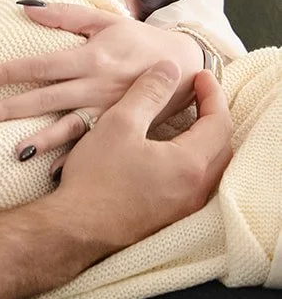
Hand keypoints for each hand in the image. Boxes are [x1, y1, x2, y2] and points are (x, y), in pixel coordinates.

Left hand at [0, 3, 204, 159]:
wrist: (186, 67)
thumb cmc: (140, 40)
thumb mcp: (106, 21)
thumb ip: (66, 15)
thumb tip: (24, 7)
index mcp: (91, 57)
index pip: (42, 64)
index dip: (11, 70)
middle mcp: (97, 86)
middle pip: (47, 99)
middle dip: (12, 109)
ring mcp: (108, 111)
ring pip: (68, 128)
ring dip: (41, 140)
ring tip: (13, 152)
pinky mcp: (119, 128)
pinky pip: (91, 145)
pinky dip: (72, 159)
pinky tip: (51, 174)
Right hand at [51, 64, 231, 260]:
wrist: (76, 229)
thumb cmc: (96, 178)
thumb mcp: (120, 123)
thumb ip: (148, 92)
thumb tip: (169, 69)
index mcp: (190, 164)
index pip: (220, 121)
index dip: (213, 94)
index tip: (200, 76)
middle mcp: (196, 189)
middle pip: (222, 146)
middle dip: (214, 116)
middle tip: (197, 96)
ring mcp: (185, 207)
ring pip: (210, 167)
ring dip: (204, 140)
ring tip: (186, 121)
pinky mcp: (170, 217)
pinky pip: (195, 183)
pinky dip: (191, 160)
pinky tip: (169, 153)